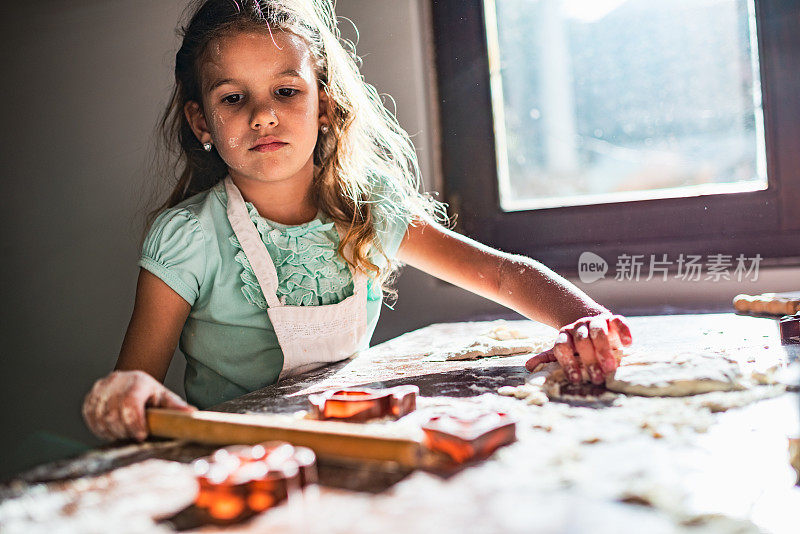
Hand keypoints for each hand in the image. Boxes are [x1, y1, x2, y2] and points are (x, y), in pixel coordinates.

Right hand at [82, 370, 196, 441]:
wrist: (132, 385)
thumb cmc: (151, 395)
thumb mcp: (165, 399)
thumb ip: (177, 408)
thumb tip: (194, 414)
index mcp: (137, 381)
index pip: (130, 402)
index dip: (134, 422)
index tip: (141, 436)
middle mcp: (116, 381)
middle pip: (113, 413)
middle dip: (124, 430)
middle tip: (133, 437)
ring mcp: (100, 389)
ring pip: (100, 418)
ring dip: (112, 432)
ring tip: (124, 433)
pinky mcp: (90, 398)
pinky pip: (90, 419)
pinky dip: (100, 429)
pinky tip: (112, 430)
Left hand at [525, 314, 632, 383]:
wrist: (593, 325)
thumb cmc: (578, 346)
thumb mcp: (564, 352)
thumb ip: (549, 359)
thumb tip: (529, 366)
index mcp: (565, 335)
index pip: (562, 347)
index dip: (567, 363)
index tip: (574, 379)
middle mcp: (579, 327)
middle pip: (581, 341)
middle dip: (588, 360)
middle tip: (597, 378)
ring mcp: (596, 321)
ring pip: (597, 331)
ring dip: (603, 349)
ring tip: (610, 368)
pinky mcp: (613, 319)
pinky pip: (618, 321)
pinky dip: (623, 331)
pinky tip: (627, 344)